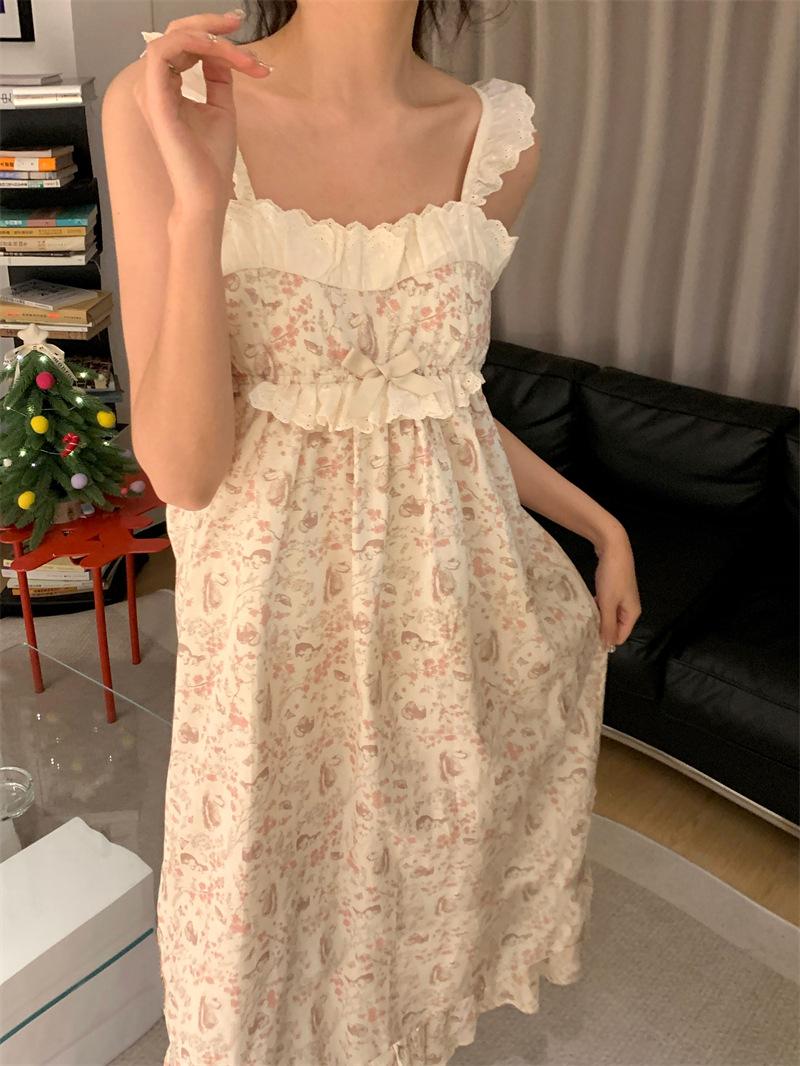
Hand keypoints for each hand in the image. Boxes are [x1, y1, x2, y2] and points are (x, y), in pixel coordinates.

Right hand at [135, 10, 272, 216]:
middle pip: (176, 33)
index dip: (211, 32)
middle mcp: (155, 84)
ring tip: (240, 54)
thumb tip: (222, 52)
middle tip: (238, 23)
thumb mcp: (221, 107)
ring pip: (173, 38)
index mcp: (167, 86)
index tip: (241, 33)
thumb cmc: (211, 160)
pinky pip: (163, 53)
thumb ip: (218, 77)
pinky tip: (217, 51)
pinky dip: (192, 44)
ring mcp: (151, 91)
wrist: (206, 193)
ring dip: (209, 38)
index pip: (184, 44)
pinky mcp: (155, 99)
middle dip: (210, 25)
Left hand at [593, 527, 640, 649]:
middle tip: (582, 631)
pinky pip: (606, 605)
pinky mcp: (614, 589)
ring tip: (582, 621)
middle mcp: (629, 607)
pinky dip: (597, 607)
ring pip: (609, 615)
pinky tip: (587, 606)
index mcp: (632, 613)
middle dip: (601, 629)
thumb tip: (608, 645)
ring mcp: (622, 597)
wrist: (614, 548)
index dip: (607, 641)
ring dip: (598, 618)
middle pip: (615, 627)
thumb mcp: (607, 602)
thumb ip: (607, 624)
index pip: (621, 637)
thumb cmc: (612, 577)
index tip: (588, 642)